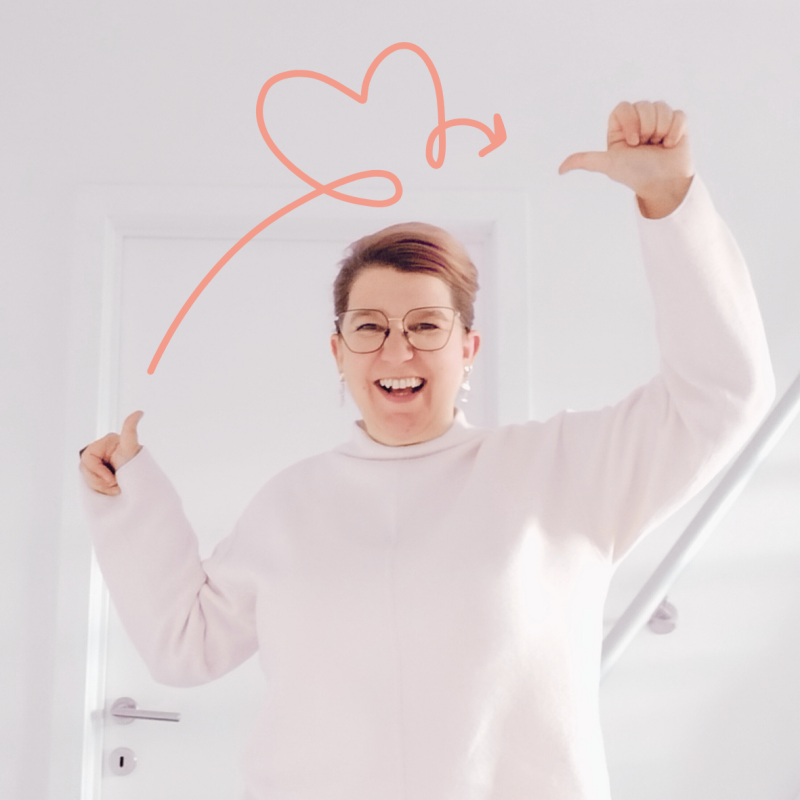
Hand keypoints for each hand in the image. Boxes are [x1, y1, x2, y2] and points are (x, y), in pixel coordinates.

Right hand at [79, 411, 143, 495]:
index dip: (97, 472)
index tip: (112, 481)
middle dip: (101, 483)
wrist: (143, 482)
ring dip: (103, 488)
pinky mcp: (98, 478)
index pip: (88, 459)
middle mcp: (97, 454)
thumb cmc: (136, 462)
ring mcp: (96, 467)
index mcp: (102, 444)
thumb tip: (139, 412)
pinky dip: (101, 491)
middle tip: (117, 487)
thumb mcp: (131, 446)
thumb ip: (130, 429)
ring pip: (88, 481)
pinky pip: (91, 486)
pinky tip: (113, 490)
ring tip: (119, 488)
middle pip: (86, 471)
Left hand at [558, 100, 694, 217]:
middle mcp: (638, 120)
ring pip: (661, 107)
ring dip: (661, 130)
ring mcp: (658, 119)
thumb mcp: (609, 165)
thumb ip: (586, 160)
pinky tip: (670, 144)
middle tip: (646, 146)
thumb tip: (560, 170)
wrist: (662, 184)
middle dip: (647, 128)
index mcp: (620, 127)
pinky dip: (675, 132)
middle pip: (644, 105)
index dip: (631, 122)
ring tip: (658, 146)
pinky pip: (678, 115)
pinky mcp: (677, 121)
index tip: (633, 142)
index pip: (623, 107)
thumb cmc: (634, 174)